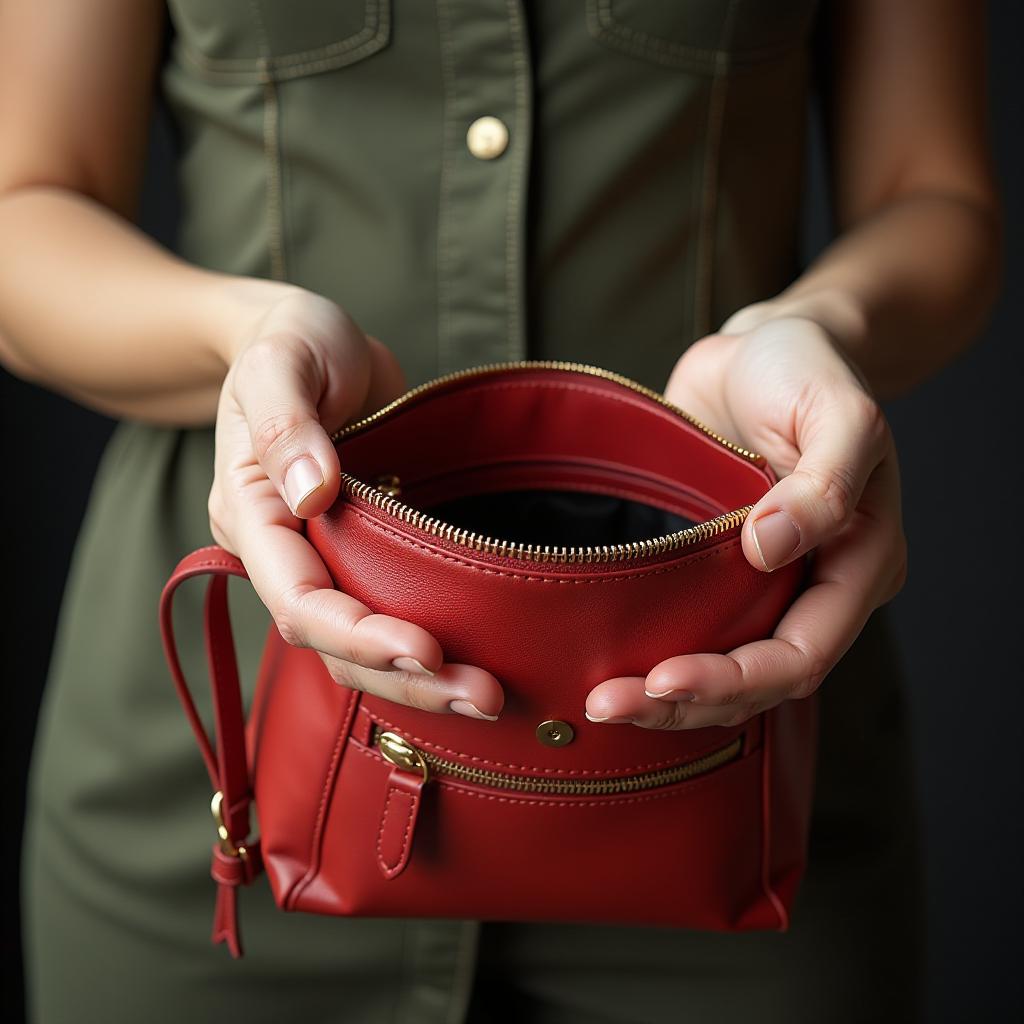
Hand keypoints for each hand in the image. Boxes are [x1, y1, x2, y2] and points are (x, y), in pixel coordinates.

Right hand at [207, 286, 503, 719]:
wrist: (313, 341)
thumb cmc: (291, 341)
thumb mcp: (281, 362)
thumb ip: (288, 425)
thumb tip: (312, 493)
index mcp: (252, 515)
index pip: (297, 599)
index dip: (356, 633)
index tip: (423, 649)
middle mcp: (285, 551)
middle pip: (333, 643)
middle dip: (404, 677)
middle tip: (483, 695)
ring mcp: (326, 557)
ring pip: (362, 646)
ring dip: (423, 679)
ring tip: (491, 696)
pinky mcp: (367, 553)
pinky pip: (390, 614)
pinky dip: (429, 650)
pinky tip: (477, 664)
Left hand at [584, 310, 906, 729]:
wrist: (762, 346)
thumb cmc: (807, 369)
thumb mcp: (838, 410)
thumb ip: (824, 480)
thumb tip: (772, 547)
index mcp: (857, 563)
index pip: (802, 653)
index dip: (736, 679)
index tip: (663, 679)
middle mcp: (811, 585)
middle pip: (757, 678)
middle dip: (687, 701)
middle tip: (609, 704)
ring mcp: (761, 581)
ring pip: (720, 666)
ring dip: (663, 694)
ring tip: (600, 700)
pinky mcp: (713, 566)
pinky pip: (688, 627)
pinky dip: (651, 655)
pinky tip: (606, 666)